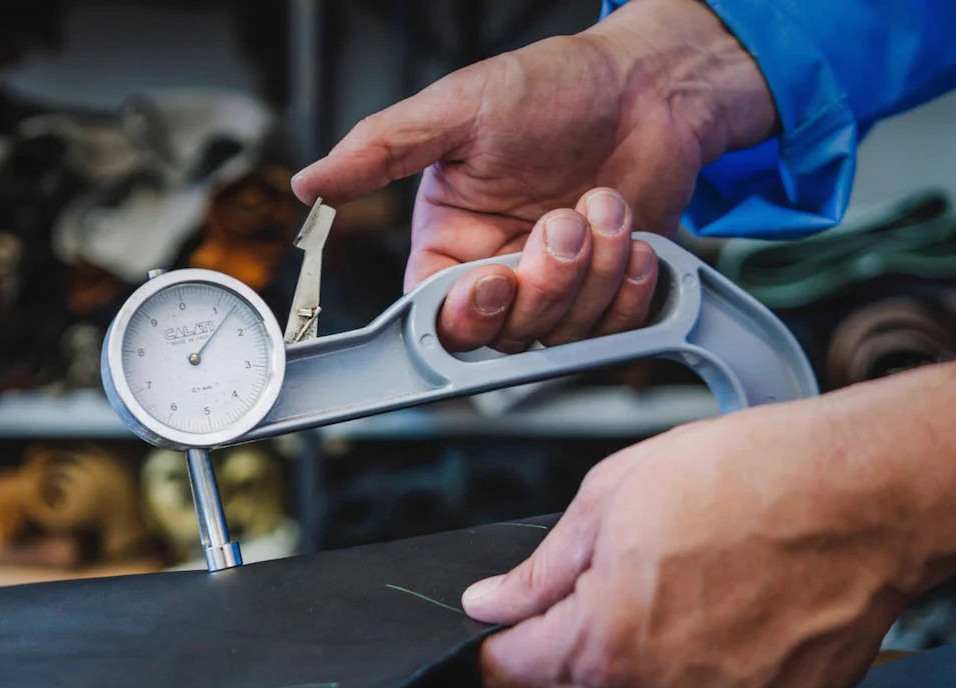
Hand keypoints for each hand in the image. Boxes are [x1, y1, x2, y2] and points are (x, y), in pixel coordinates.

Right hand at [293, 0, 775, 350]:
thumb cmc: (553, 89)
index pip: (436, 314)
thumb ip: (381, 150)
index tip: (493, 277)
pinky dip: (630, 286)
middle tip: (564, 221)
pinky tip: (632, 235)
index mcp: (451, 242)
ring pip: (562, 335)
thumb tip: (307, 184)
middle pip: (502, 335)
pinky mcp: (610, 295)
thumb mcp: (459, 109)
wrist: (648, 85)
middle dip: (541, 286)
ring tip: (603, 203)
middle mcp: (500, 271)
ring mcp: (557, 289)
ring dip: (594, 272)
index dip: (465, 311)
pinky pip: (616, 330)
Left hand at [463, 360, 955, 687]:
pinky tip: (704, 625)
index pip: (508, 678)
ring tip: (661, 597)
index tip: (504, 624)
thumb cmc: (752, 480)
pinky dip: (680, 685)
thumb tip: (493, 602)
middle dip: (554, 655)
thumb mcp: (610, 496)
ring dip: (617, 671)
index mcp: (605, 646)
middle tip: (588, 593)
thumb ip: (539, 569)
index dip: (495, 645)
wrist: (865, 494)